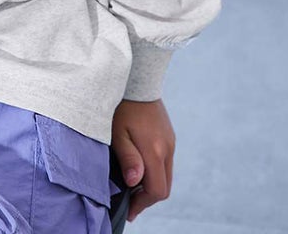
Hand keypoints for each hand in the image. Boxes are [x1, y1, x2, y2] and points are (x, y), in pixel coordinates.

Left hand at [111, 98, 174, 221]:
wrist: (137, 79)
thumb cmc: (121, 105)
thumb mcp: (117, 132)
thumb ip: (127, 158)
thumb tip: (135, 182)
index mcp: (155, 151)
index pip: (156, 190)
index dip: (142, 203)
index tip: (129, 209)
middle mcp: (167, 148)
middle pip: (164, 187)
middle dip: (147, 198)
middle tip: (129, 201)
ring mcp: (170, 141)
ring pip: (166, 175)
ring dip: (151, 184)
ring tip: (132, 185)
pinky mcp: (169, 135)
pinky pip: (166, 161)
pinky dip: (155, 171)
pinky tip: (139, 166)